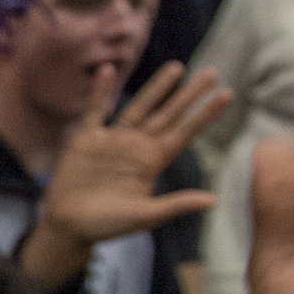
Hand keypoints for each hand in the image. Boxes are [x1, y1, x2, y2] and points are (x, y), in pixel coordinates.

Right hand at [20, 61, 225, 288]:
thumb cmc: (105, 226)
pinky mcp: (85, 140)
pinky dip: (99, 92)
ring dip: (156, 88)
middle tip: (212, 72)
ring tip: (177, 67)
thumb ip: (174, 205)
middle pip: (167, 115)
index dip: (204, 114)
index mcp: (151, 163)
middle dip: (188, 95)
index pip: (184, 133)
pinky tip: (106, 71)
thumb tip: (213, 200)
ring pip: (138, 108)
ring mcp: (111, 141)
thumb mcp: (143, 217)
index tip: (225, 95)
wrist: (67, 227)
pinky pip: (94, 111)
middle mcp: (135, 147)